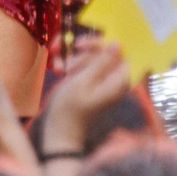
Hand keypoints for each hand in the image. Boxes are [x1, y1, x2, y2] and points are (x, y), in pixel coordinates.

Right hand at [40, 36, 130, 156]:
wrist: (60, 131)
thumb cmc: (70, 108)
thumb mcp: (83, 82)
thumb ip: (102, 62)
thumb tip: (118, 43)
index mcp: (118, 80)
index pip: (117, 50)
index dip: (98, 44)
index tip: (79, 46)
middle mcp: (114, 80)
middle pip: (102, 53)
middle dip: (80, 54)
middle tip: (63, 60)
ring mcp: (103, 82)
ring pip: (91, 58)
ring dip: (72, 59)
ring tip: (58, 69)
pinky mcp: (92, 83)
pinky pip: (85, 67)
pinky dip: (71, 66)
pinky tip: (58, 71)